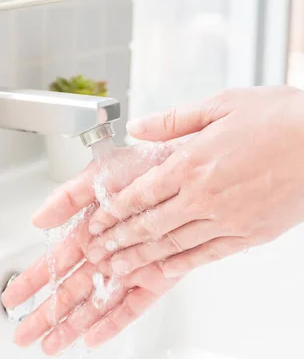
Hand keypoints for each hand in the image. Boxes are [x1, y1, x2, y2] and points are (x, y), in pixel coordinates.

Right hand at [1, 144, 175, 353]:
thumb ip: (66, 198)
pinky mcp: (155, 278)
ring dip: (71, 324)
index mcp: (88, 231)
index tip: (12, 297)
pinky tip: (93, 337)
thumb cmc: (144, 165)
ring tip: (49, 344)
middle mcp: (105, 253)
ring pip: (93, 304)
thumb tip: (37, 219)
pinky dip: (112, 322)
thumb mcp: (96, 176)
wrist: (184, 166)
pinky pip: (132, 306)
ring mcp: (128, 268)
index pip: (52, 263)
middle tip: (23, 333)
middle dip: (44, 313)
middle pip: (68, 291)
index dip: (31, 282)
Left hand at [85, 86, 303, 278]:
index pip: (139, 194)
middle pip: (148, 224)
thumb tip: (138, 126)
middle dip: (117, 240)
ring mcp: (226, 219)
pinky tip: (163, 270)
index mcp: (192, 162)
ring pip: (172, 244)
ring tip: (117, 268)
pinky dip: (180, 264)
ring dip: (140, 257)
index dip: (112, 211)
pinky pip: (206, 255)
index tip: (94, 221)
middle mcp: (203, 195)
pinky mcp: (248, 234)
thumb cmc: (280, 118)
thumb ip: (174, 120)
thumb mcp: (221, 105)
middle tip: (95, 252)